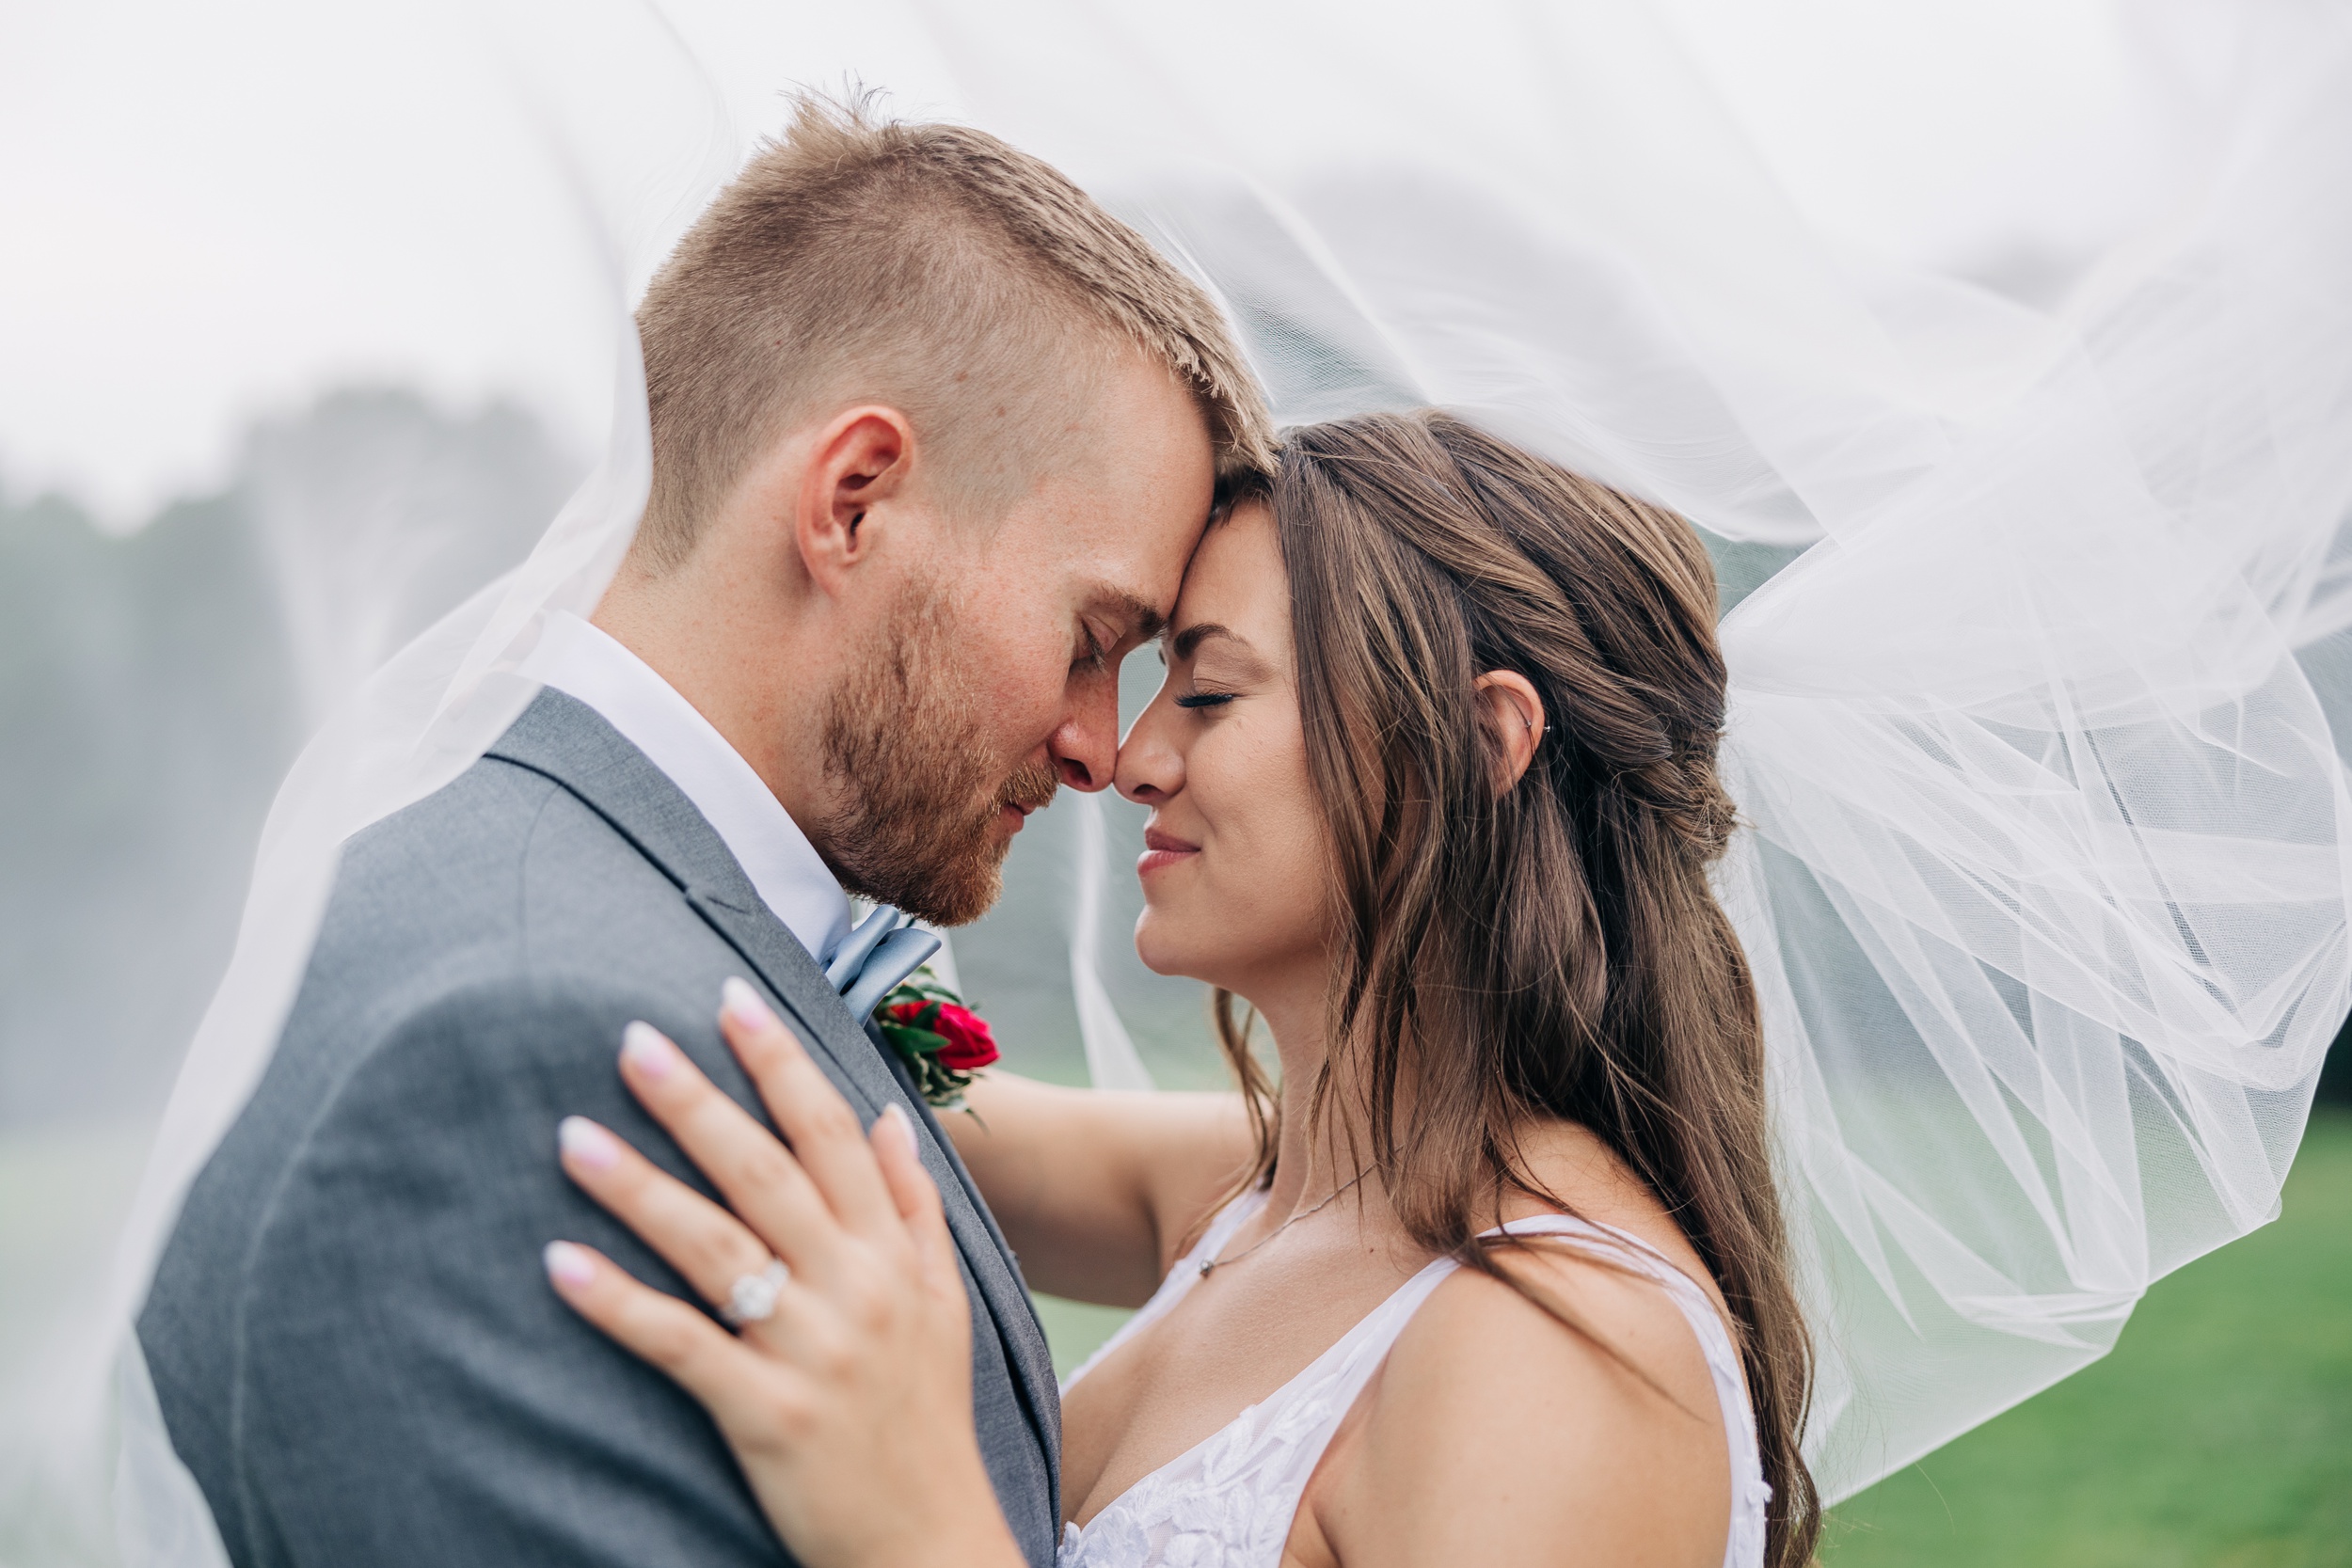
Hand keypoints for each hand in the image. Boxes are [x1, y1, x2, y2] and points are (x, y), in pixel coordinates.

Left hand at [542, 978, 1025, 1567]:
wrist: (932, 1544)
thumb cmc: (927, 1420)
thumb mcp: (946, 1303)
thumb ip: (916, 1205)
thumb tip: (886, 1117)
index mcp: (894, 1252)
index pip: (831, 1134)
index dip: (780, 1063)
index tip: (730, 1000)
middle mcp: (857, 1286)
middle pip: (765, 1172)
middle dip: (697, 1101)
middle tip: (630, 1039)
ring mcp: (812, 1349)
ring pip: (714, 1245)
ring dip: (639, 1185)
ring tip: (571, 1136)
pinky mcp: (766, 1414)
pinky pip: (681, 1344)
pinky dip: (618, 1303)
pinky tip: (561, 1262)